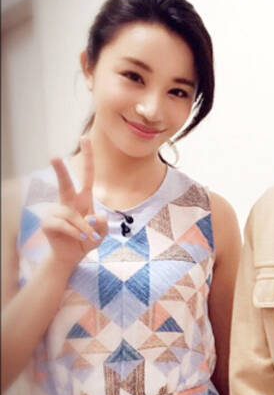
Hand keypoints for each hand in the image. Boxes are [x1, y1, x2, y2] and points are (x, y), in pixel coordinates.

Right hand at [42, 137, 106, 267]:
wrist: (72, 256)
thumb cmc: (87, 240)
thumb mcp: (102, 233)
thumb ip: (104, 225)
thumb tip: (94, 217)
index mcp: (83, 199)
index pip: (87, 175)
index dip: (88, 158)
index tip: (85, 138)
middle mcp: (69, 202)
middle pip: (65, 184)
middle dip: (60, 171)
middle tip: (54, 157)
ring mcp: (57, 212)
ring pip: (72, 216)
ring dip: (84, 229)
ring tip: (89, 237)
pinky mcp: (49, 223)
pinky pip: (64, 225)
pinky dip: (75, 233)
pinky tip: (79, 239)